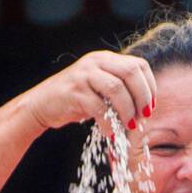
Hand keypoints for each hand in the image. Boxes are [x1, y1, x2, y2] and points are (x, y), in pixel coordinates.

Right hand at [21, 51, 156, 136]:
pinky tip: (111, 133)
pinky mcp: (74, 91)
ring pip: (116, 89)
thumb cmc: (74, 100)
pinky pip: (99, 108)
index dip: (149, 87)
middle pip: (130, 72)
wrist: (41, 105)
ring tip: (128, 126)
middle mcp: (96, 62)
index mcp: (106, 59)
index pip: (138, 65)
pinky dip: (108, 123)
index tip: (150, 108)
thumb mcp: (98, 89)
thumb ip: (119, 90)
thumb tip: (145, 107)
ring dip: (127, 110)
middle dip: (142, 97)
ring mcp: (84, 75)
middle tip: (143, 117)